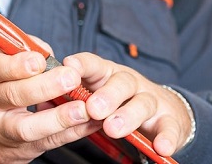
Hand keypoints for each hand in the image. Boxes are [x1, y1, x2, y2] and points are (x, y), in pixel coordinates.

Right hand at [0, 41, 100, 163]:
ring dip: (58, 118)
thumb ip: (23, 50)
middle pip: (14, 95)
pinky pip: (47, 142)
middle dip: (44, 86)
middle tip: (70, 77)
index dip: (17, 65)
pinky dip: (69, 133)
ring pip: (28, 127)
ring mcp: (2, 128)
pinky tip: (88, 122)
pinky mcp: (19, 149)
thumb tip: (47, 52)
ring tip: (82, 108)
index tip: (40, 60)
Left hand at [63, 52, 192, 156]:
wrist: (163, 112)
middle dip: (106, 94)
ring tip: (112, 128)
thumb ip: (74, 99)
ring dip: (128, 115)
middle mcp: (130, 82)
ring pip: (142, 103)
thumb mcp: (96, 95)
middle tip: (93, 109)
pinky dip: (166, 137)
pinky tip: (160, 148)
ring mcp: (151, 100)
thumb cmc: (118, 103)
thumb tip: (42, 101)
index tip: (68, 65)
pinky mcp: (169, 120)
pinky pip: (169, 127)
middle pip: (121, 82)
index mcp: (107, 74)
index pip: (94, 63)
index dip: (82, 63)